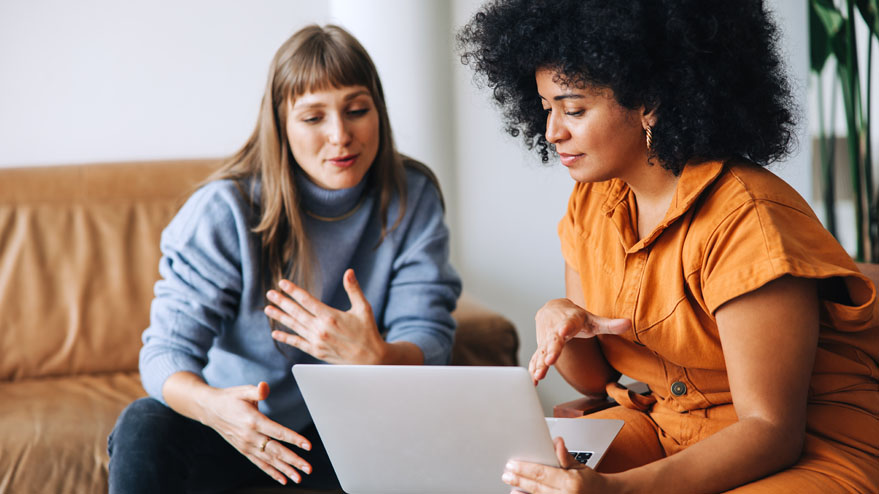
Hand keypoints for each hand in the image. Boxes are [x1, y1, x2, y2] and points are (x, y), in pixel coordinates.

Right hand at [198, 381, 312, 484]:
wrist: (210, 410)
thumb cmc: (230, 398)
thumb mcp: (243, 391)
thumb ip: (257, 391)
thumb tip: (265, 386)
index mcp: (253, 421)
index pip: (278, 432)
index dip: (294, 439)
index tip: (308, 446)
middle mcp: (250, 436)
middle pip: (276, 450)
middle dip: (293, 460)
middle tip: (308, 468)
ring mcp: (246, 445)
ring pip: (269, 460)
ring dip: (285, 470)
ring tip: (298, 478)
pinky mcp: (244, 450)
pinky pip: (260, 463)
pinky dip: (271, 472)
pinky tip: (283, 479)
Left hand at [264, 268, 386, 363]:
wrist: (370, 359)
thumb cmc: (368, 331)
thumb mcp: (363, 308)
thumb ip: (353, 289)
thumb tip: (349, 272)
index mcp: (331, 316)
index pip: (307, 300)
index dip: (293, 291)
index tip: (282, 283)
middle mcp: (321, 329)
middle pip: (296, 312)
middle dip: (282, 301)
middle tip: (270, 293)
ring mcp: (317, 341)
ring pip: (294, 326)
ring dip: (280, 317)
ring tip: (268, 308)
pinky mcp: (317, 351)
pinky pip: (297, 343)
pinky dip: (286, 338)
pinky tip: (275, 333)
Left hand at [502, 437, 609, 492]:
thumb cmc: (589, 480)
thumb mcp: (579, 465)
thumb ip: (564, 455)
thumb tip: (557, 442)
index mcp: (570, 482)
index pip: (542, 473)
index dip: (525, 469)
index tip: (512, 464)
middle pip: (536, 487)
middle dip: (519, 480)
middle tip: (506, 473)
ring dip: (522, 492)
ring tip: (511, 485)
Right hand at [530, 299, 629, 382]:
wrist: (553, 308)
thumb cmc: (576, 317)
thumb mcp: (593, 319)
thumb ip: (609, 324)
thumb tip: (628, 323)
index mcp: (569, 321)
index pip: (567, 324)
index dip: (565, 328)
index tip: (563, 332)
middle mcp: (555, 329)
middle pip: (552, 340)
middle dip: (550, 350)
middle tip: (548, 360)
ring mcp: (546, 339)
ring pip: (541, 351)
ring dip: (539, 363)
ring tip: (538, 375)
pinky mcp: (541, 347)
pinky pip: (536, 357)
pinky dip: (534, 367)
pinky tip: (533, 379)